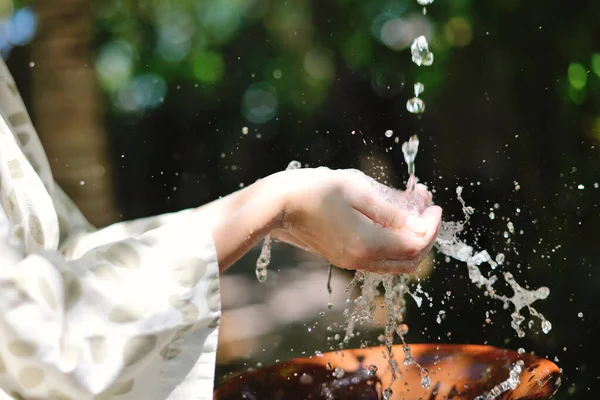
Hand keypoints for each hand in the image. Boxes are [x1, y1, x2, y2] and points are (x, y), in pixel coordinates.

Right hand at [270, 168, 441, 272]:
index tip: (432, 203)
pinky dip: (393, 242)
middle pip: (410, 260)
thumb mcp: (357, 189)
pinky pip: (379, 258)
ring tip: (412, 208)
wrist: (278, 205)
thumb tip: (419, 222)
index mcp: (367, 243)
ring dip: (410, 238)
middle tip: (427, 207)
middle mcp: (361, 259)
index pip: (416, 244)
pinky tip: (391, 217)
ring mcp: (351, 261)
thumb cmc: (315, 189)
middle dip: (425, 234)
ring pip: (395, 262)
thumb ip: (391, 209)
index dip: (432, 225)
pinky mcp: (343, 257)